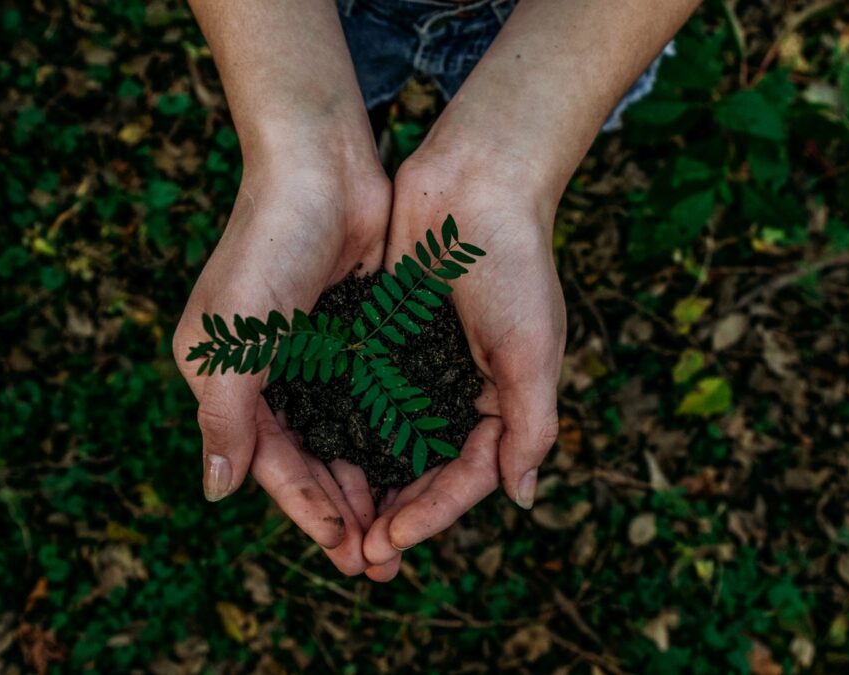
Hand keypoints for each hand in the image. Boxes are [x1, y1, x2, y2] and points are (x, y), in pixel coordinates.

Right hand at [173, 148, 390, 574]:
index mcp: (226, 378)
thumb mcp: (234, 339)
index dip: (307, 510)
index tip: (346, 553)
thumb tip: (216, 493)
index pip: (270, 463)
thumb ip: (225, 417)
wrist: (321, 165)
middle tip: (381, 560)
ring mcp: (312, 355)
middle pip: (308, 460)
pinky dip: (387, 436)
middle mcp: (266, 373)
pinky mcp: (352, 335)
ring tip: (400, 529)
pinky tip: (414, 467)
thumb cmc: (268, 246)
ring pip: (342, 437)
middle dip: (342, 511)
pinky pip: (370, 401)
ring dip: (368, 482)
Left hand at [362, 150, 564, 579]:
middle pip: (423, 470)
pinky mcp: (384, 338)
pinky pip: (362, 396)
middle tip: (357, 556)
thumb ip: (530, 425)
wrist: (475, 181)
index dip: (430, 515)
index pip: (465, 477)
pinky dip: (344, 428)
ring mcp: (419, 366)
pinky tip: (316, 456)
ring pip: (387, 442)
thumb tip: (521, 499)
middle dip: (393, 514)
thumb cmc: (514, 264)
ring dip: (364, 483)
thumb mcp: (532, 350)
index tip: (390, 543)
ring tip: (334, 523)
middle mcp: (458, 391)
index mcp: (501, 401)